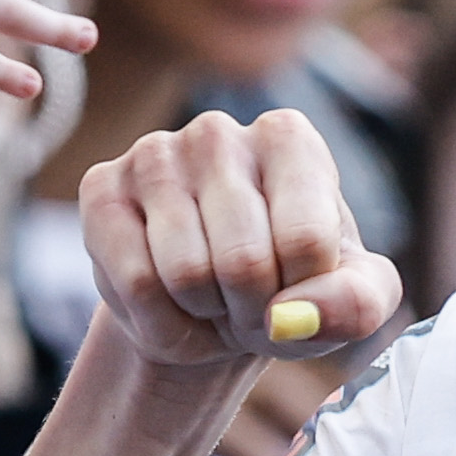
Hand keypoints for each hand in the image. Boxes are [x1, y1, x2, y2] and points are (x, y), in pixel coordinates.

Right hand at [82, 106, 404, 374]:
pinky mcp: (100, 190)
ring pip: (185, 273)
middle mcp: (219, 132)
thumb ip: (355, 305)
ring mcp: (154, 154)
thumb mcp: (350, 300)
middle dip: (251, 311)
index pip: (307, 240)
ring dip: (205, 316)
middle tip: (248, 306)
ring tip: (212, 302)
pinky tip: (170, 306)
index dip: (304, 296)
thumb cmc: (290, 290)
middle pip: (244, 262)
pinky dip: (160, 323)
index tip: (296, 291)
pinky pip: (135, 282)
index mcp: (290, 140)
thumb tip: (292, 316)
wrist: (211, 306)